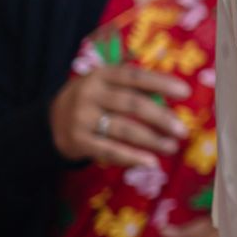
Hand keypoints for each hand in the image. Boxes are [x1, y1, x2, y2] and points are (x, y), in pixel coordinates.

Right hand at [48, 64, 190, 169]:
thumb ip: (135, 88)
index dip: (161, 83)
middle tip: (182, 130)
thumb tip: (176, 99)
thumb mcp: (108, 84)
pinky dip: (132, 157)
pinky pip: (109, 151)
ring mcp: (81, 118)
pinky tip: (151, 162)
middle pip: (132, 104)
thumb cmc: (95, 99)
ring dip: (151, 140)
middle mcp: (89, 94)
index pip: (135, 76)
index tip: (185, 93)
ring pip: (123, 129)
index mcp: (101, 75)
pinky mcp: (77, 141)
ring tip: (172, 147)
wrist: (51, 119)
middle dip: (161, 118)